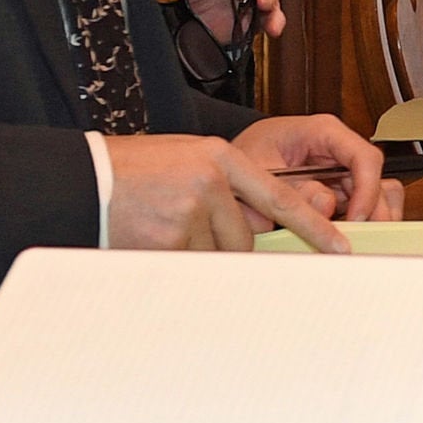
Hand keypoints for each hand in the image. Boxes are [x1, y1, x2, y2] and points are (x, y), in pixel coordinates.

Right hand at [102, 134, 353, 252]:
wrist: (81, 178)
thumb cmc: (135, 169)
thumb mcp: (187, 159)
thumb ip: (225, 184)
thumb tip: (256, 222)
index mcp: (222, 157)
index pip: (282, 197)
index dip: (314, 226)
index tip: (341, 248)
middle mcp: (211, 183)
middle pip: (245, 238)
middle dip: (228, 246)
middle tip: (188, 228)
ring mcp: (189, 213)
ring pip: (215, 255)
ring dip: (195, 252)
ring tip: (161, 225)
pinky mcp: (166, 240)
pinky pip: (186, 264)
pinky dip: (172, 260)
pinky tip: (149, 237)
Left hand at [231, 114, 403, 225]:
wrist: (226, 163)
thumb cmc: (241, 156)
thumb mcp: (257, 171)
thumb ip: (290, 189)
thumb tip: (325, 205)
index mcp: (323, 132)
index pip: (364, 156)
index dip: (368, 189)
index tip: (358, 217)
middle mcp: (338, 150)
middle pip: (375, 179)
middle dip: (371, 211)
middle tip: (358, 238)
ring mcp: (340, 171)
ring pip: (376, 194)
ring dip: (369, 218)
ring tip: (353, 240)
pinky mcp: (337, 190)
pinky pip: (362, 205)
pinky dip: (359, 221)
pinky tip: (344, 236)